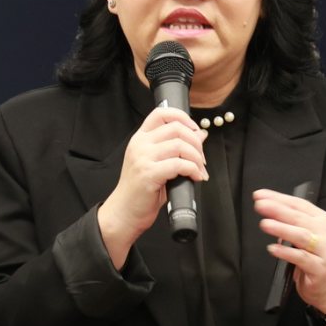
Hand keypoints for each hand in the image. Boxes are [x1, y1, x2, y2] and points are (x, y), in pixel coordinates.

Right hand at [98, 106, 206, 267]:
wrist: (124, 212)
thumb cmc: (141, 191)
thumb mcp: (157, 163)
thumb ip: (175, 148)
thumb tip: (200, 134)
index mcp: (140, 139)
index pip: (161, 113)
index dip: (182, 117)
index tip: (195, 130)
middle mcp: (140, 144)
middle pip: (177, 129)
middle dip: (196, 143)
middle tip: (201, 159)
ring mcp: (143, 158)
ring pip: (180, 145)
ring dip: (196, 158)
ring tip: (199, 171)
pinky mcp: (148, 174)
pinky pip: (179, 164)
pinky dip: (193, 170)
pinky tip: (195, 177)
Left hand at [253, 188, 325, 315]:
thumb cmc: (314, 256)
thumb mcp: (303, 234)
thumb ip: (289, 221)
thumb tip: (267, 208)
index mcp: (320, 219)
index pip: (298, 204)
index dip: (278, 198)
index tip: (260, 195)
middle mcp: (324, 232)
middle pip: (299, 218)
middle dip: (277, 210)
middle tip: (260, 205)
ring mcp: (323, 250)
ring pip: (301, 236)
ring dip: (281, 229)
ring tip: (265, 224)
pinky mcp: (319, 268)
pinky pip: (301, 258)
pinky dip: (286, 252)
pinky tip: (273, 248)